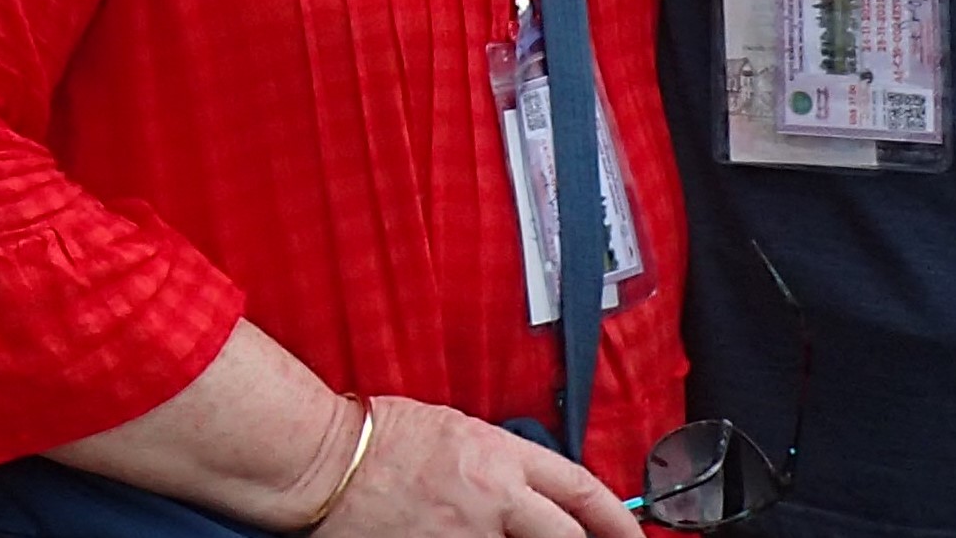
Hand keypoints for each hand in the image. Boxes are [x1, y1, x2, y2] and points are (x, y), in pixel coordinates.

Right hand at [321, 398, 636, 537]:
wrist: (323, 459)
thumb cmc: (376, 436)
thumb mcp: (454, 428)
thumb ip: (497, 461)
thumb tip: (529, 491)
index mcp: (498, 456)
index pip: (580, 489)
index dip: (617, 519)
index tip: (632, 535)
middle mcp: (492, 500)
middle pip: (567, 537)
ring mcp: (467, 536)